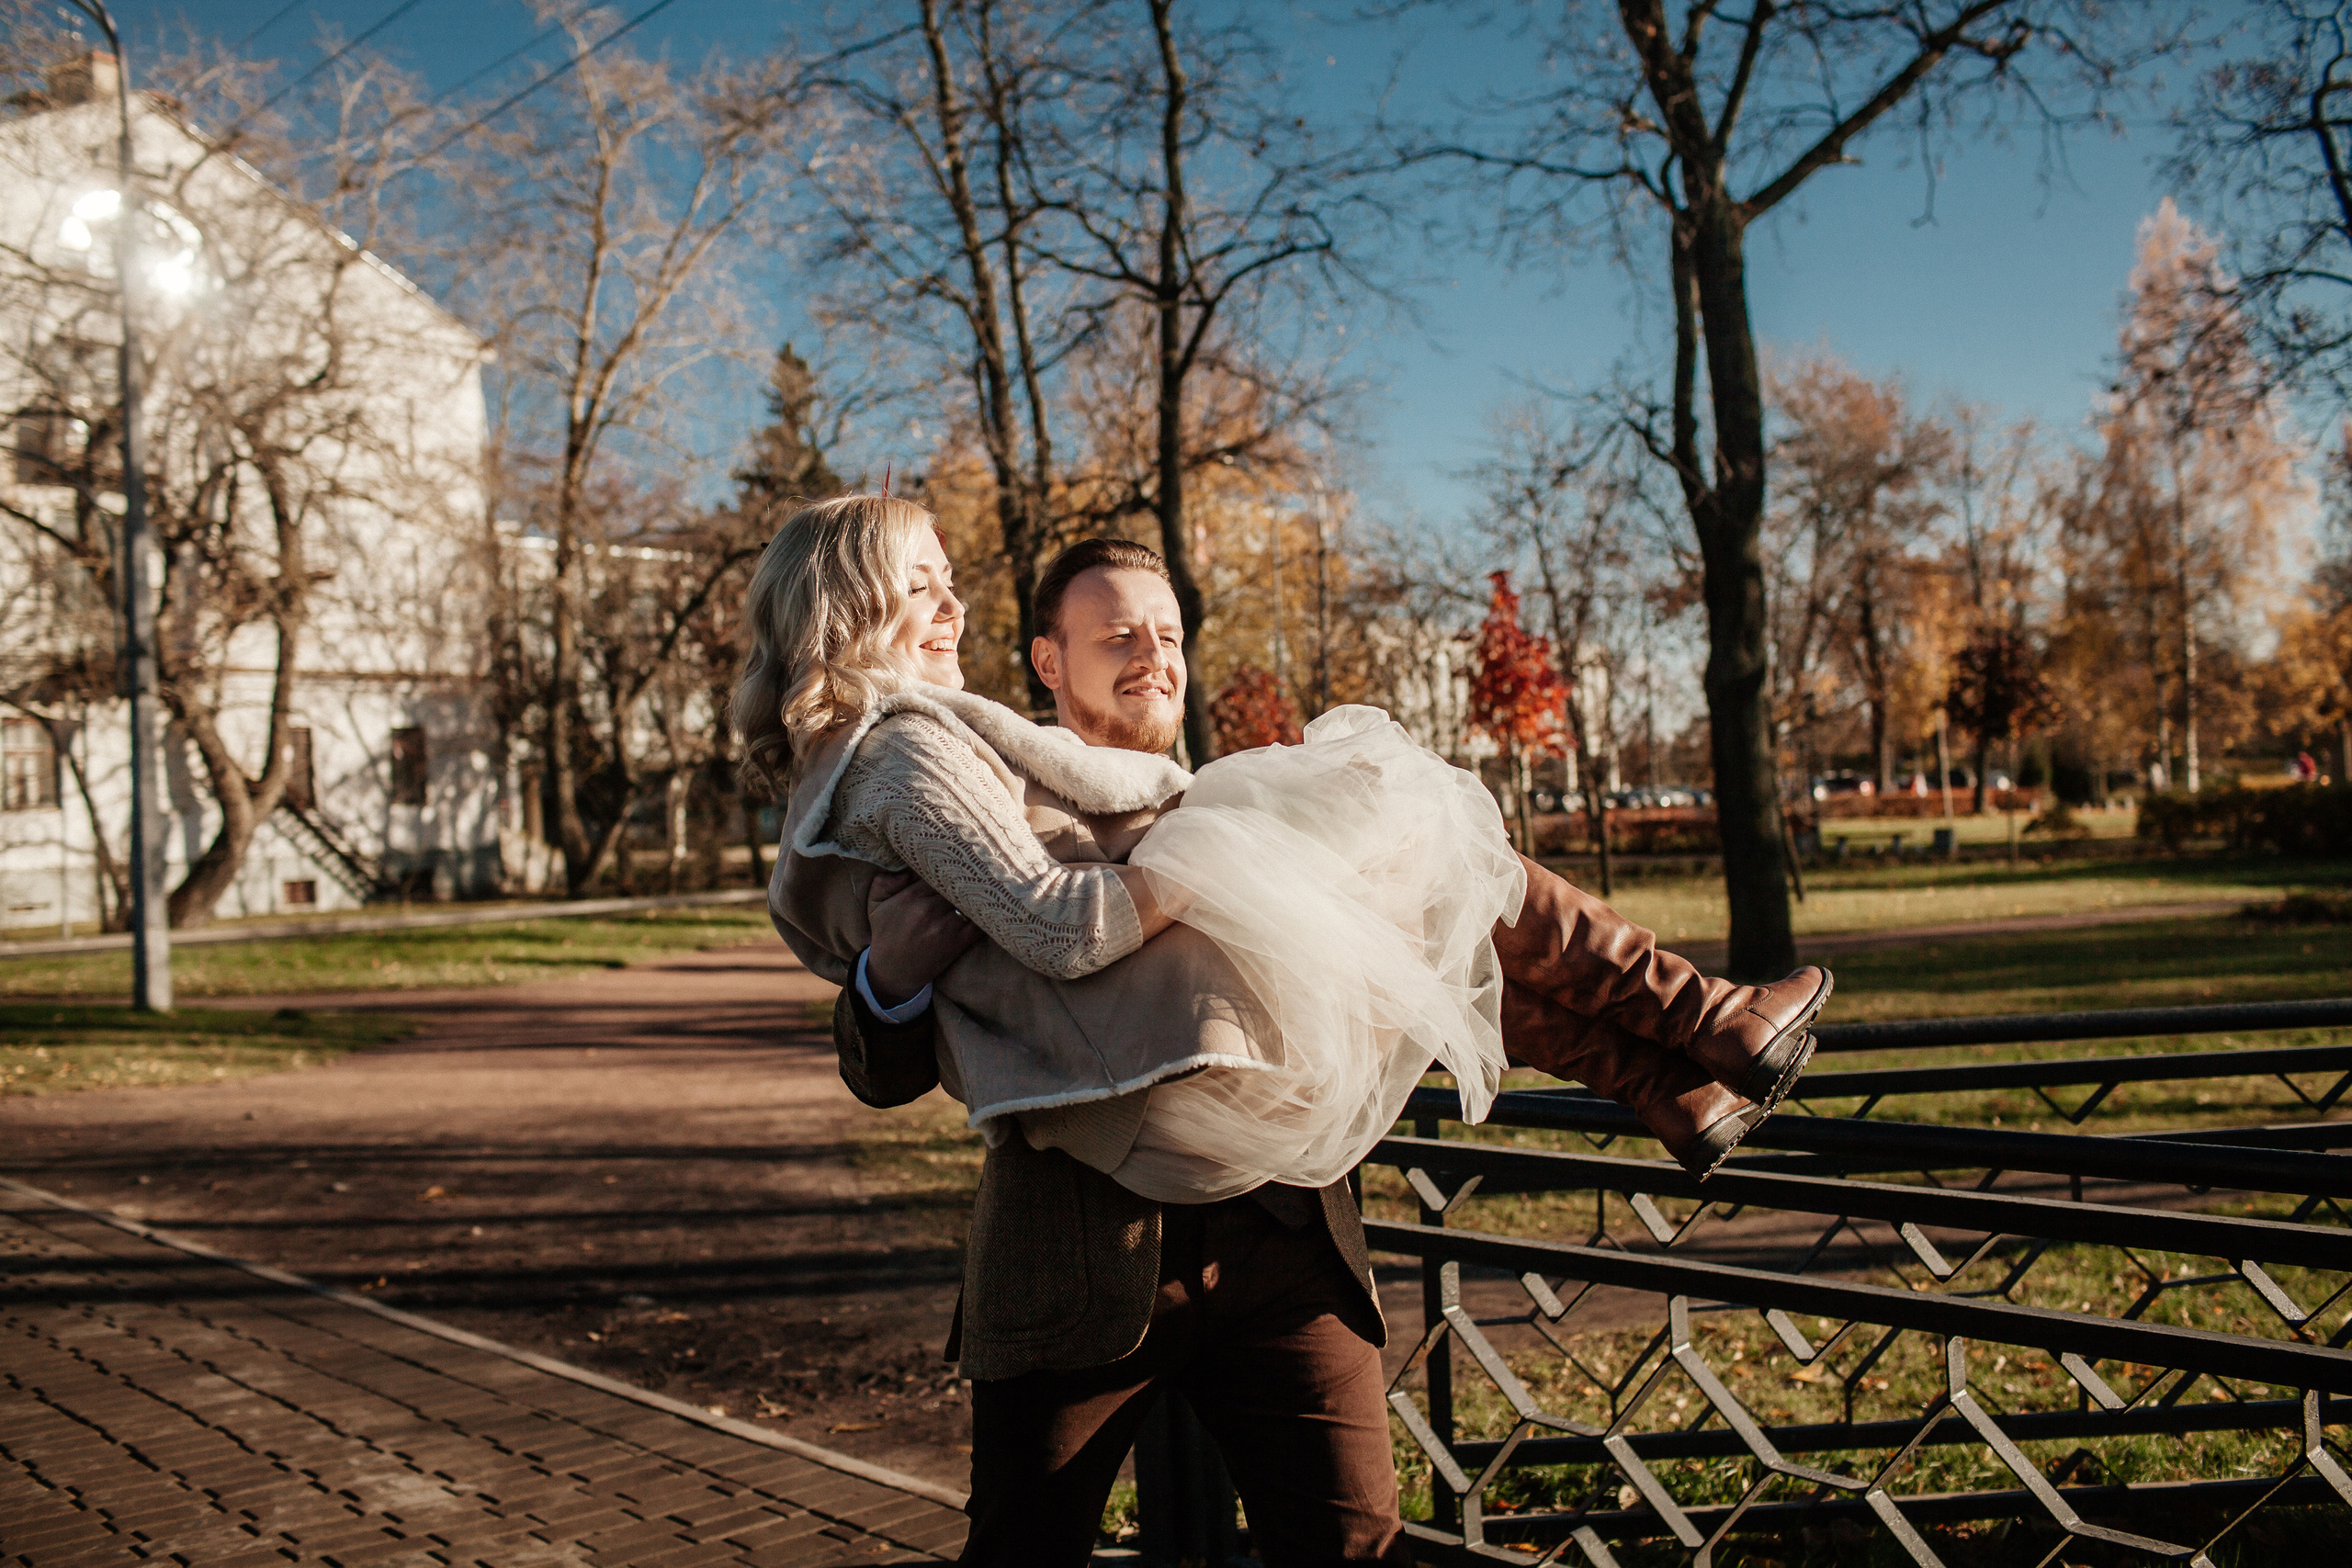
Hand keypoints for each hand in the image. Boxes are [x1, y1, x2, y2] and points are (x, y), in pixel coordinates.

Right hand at [864, 870, 979, 1006]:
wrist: (893, 972)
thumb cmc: (886, 935)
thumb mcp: (875, 905)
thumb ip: (884, 881)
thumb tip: (906, 868)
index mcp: (911, 897)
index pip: (937, 872)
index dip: (948, 867)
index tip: (954, 864)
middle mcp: (928, 910)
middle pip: (956, 885)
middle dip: (964, 878)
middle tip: (974, 871)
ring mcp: (944, 927)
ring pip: (969, 901)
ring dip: (975, 895)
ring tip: (983, 887)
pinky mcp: (957, 943)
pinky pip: (978, 925)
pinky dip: (984, 915)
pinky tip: (988, 908)